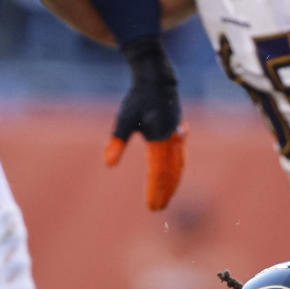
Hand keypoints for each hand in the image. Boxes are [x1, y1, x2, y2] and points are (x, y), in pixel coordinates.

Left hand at [103, 34, 185, 211]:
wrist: (156, 79)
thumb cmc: (137, 99)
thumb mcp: (123, 120)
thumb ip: (117, 142)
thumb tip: (108, 164)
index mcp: (160, 140)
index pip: (158, 173)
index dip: (155, 191)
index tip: (151, 206)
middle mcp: (173, 139)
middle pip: (171, 173)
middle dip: (165, 192)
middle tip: (158, 209)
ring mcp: (178, 136)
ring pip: (178, 165)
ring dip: (173, 183)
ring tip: (168, 197)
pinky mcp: (178, 131)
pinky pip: (180, 156)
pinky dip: (177, 169)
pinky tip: (175, 174)